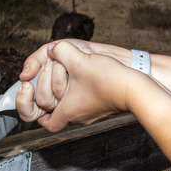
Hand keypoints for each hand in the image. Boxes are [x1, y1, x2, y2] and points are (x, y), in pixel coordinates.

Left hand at [16, 41, 144, 130]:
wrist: (139, 89)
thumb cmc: (112, 80)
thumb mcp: (80, 60)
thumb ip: (61, 51)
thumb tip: (53, 48)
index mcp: (68, 110)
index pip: (42, 122)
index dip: (32, 108)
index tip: (31, 91)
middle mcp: (77, 116)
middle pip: (50, 112)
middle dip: (45, 90)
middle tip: (47, 73)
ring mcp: (89, 113)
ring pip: (65, 105)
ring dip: (60, 88)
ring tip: (65, 71)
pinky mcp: (99, 106)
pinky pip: (80, 101)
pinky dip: (74, 90)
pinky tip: (78, 75)